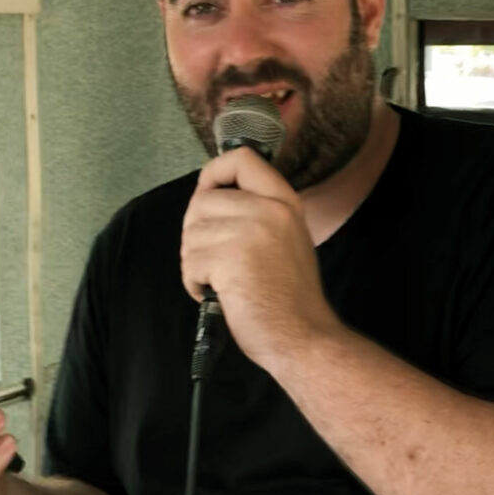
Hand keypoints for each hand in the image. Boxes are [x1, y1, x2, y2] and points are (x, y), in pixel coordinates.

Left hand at [181, 146, 339, 369]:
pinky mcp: (229, 259)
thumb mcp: (286, 237)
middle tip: (213, 261)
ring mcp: (250, 233)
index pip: (241, 159)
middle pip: (202, 200)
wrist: (303, 336)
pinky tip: (218, 294)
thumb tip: (210, 197)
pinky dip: (195, 283)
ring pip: (191, 234)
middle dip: (196, 233)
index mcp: (284, 201)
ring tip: (221, 282)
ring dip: (195, 262)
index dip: (213, 173)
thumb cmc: (289, 297)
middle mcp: (269, 210)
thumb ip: (256, 213)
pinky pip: (190, 262)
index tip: (207, 193)